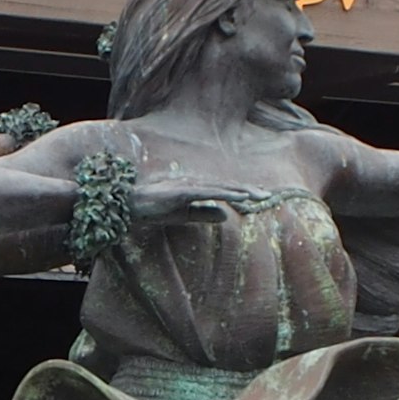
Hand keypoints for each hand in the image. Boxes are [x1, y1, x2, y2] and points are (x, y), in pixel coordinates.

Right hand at [131, 174, 280, 223]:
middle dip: (247, 190)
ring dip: (239, 190)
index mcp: (197, 188)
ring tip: (257, 195)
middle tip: (267, 196)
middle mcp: (196, 183)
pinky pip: (208, 192)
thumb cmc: (155, 208)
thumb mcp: (184, 215)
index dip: (242, 192)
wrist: (131, 205)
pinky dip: (224, 193)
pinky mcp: (183, 191)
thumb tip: (226, 216)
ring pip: (220, 187)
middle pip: (226, 186)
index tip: (259, 197)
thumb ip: (204, 214)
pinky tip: (237, 196)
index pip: (224, 190)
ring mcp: (189, 186)